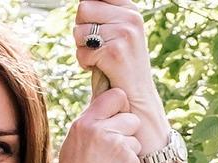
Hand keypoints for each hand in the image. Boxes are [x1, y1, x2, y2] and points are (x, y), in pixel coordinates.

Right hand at [53, 87, 142, 162]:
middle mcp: (100, 130)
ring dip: (129, 151)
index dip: (121, 106)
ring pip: (136, 138)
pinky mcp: (130, 162)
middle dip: (128, 131)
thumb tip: (107, 111)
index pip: (115, 96)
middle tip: (115, 150)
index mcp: (84, 124)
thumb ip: (90, 128)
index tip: (119, 116)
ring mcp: (117, 145)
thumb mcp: (73, 147)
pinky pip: (138, 157)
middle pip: (131, 117)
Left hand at [73, 0, 170, 154]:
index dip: (88, 14)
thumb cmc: (122, 67)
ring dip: (83, 49)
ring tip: (101, 59)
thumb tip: (83, 5)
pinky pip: (82, 52)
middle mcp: (131, 18)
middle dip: (83, 30)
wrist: (138, 99)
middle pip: (83, 8)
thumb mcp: (117, 33)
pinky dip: (86, 64)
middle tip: (98, 47)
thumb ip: (103, 14)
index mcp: (130, 10)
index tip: (97, 32)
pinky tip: (102, 69)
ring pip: (79, 31)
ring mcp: (124, 34)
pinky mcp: (115, 52)